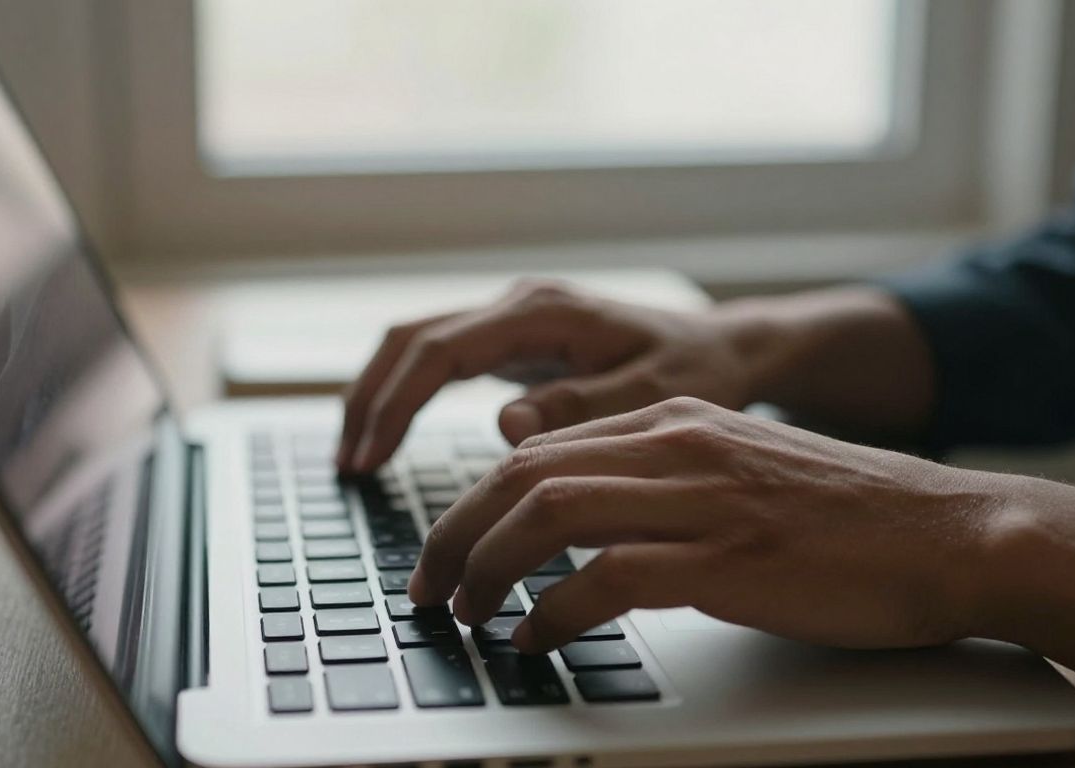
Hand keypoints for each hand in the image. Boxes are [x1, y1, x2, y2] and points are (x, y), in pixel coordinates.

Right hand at [337, 279, 766, 471]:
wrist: (723, 347)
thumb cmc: (698, 370)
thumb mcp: (653, 395)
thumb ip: (582, 408)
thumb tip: (506, 425)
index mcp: (545, 312)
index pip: (442, 350)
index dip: (397, 403)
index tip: (371, 457)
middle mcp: (520, 305)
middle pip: (412, 337)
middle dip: (371, 398)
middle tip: (351, 466)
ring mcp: (514, 319)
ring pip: (417, 344)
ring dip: (379, 394)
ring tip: (356, 458)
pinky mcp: (514, 340)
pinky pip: (440, 360)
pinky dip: (405, 394)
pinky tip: (389, 436)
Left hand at [408, 396, 1003, 653]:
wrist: (951, 533)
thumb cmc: (850, 518)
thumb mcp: (740, 473)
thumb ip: (661, 481)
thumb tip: (581, 529)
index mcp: (675, 420)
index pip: (538, 448)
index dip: (473, 501)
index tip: (446, 549)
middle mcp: (678, 446)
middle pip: (522, 474)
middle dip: (455, 533)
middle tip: (428, 586)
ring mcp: (704, 499)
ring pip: (549, 514)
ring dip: (489, 569)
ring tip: (466, 614)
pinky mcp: (730, 559)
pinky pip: (608, 578)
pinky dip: (555, 611)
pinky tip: (538, 637)